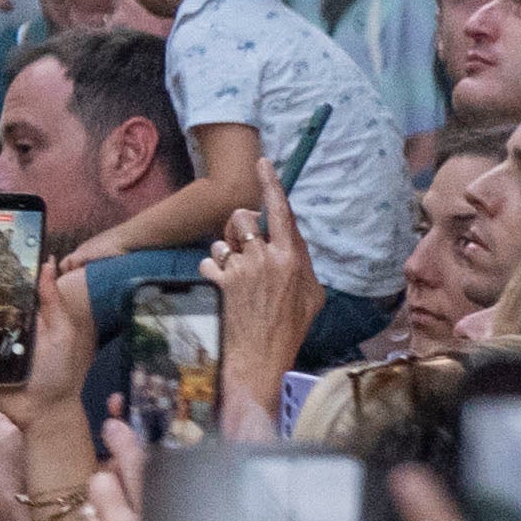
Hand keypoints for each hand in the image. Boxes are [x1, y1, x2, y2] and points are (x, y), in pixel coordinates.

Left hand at [210, 185, 325, 439]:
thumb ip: (302, 264)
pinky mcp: (220, 281)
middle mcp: (266, 257)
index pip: (281, 211)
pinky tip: (223, 289)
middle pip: (242, 218)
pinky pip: (209, 262)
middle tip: (242, 247)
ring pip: (222, 241)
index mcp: (293, 258)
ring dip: (225, 254)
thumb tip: (292, 244)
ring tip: (237, 278)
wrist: (260, 357)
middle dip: (238, 227)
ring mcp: (241, 268)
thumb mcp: (312, 296)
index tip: (261, 162)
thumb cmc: (289, 328)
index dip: (270, 184)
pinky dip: (213, 273)